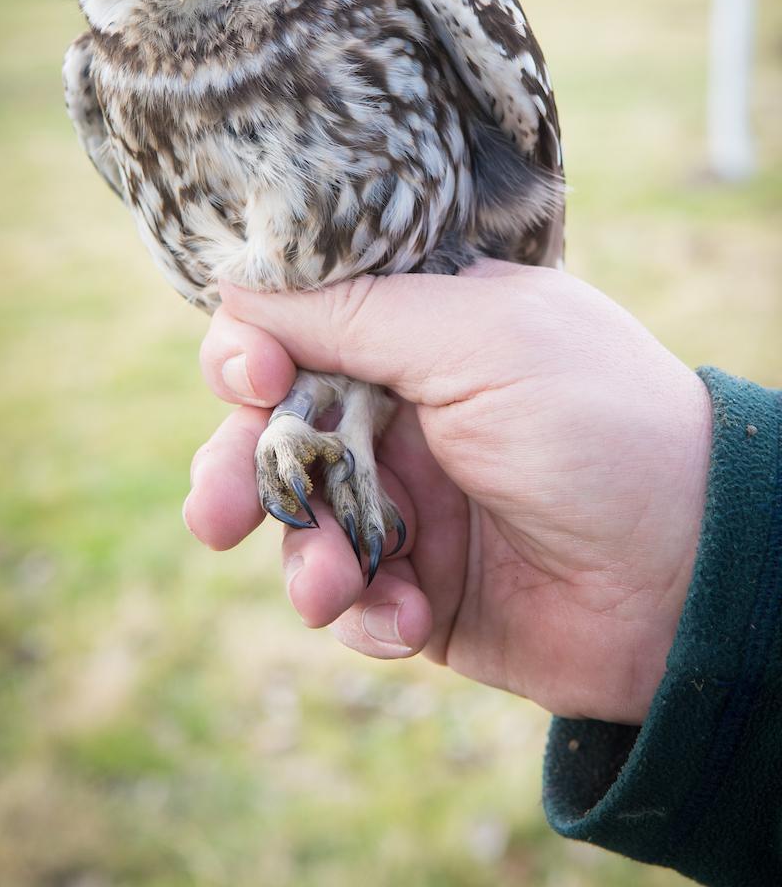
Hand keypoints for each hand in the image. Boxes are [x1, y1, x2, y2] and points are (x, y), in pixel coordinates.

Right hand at [188, 262, 710, 723]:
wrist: (691, 574)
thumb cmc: (596, 426)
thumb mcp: (477, 341)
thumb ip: (354, 314)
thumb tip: (238, 287)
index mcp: (425, 332)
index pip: (304, 326)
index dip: (258, 352)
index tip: (254, 383)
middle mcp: (411, 412)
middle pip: (281, 432)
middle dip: (240, 472)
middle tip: (215, 516)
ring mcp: (416, 502)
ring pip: (304, 525)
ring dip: (303, 558)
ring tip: (331, 587)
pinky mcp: (424, 588)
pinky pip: (353, 601)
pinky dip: (365, 614)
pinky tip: (407, 619)